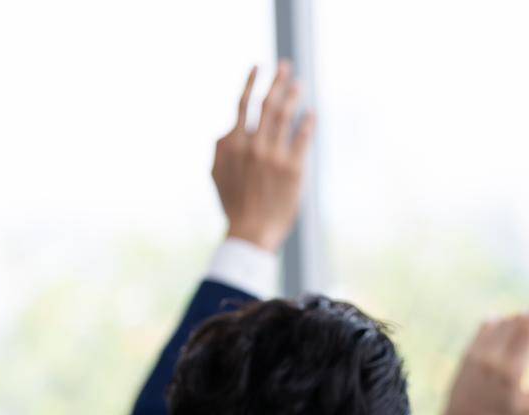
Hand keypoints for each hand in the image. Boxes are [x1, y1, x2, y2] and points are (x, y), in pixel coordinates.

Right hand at [212, 61, 314, 252]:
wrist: (251, 232)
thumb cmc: (234, 205)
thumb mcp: (216, 174)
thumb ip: (220, 148)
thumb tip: (227, 129)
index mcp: (234, 144)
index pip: (244, 104)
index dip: (252, 82)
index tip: (259, 67)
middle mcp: (254, 145)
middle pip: (268, 104)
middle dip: (277, 82)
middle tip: (286, 67)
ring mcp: (274, 156)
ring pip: (285, 117)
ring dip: (293, 97)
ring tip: (299, 85)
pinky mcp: (293, 169)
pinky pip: (302, 139)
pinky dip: (307, 124)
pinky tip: (312, 114)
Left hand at [426, 295, 528, 414]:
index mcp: (512, 371)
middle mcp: (493, 358)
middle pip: (515, 322)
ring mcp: (478, 354)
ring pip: (501, 323)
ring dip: (514, 321)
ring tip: (520, 335)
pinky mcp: (467, 353)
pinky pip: (485, 327)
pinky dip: (496, 323)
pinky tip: (501, 324)